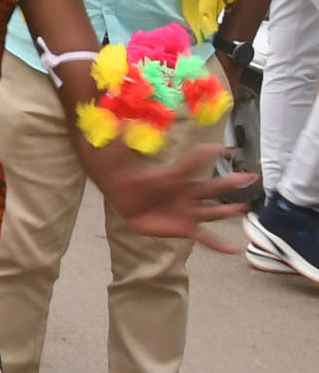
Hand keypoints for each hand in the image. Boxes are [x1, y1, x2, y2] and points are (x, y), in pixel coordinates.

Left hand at [101, 147, 255, 252]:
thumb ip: (124, 141)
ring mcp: (187, 211)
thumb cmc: (127, 178)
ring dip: (228, 210)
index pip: (192, 162)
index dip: (205, 154)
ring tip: (245, 207)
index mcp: (173, 176)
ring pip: (211, 211)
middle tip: (250, 176)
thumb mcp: (123, 159)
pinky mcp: (184, 228)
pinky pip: (204, 237)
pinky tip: (233, 249)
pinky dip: (219, 244)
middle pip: (210, 187)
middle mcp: (185, 193)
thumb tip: (122, 123)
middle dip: (230, 182)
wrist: (124, 199)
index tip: (223, 148)